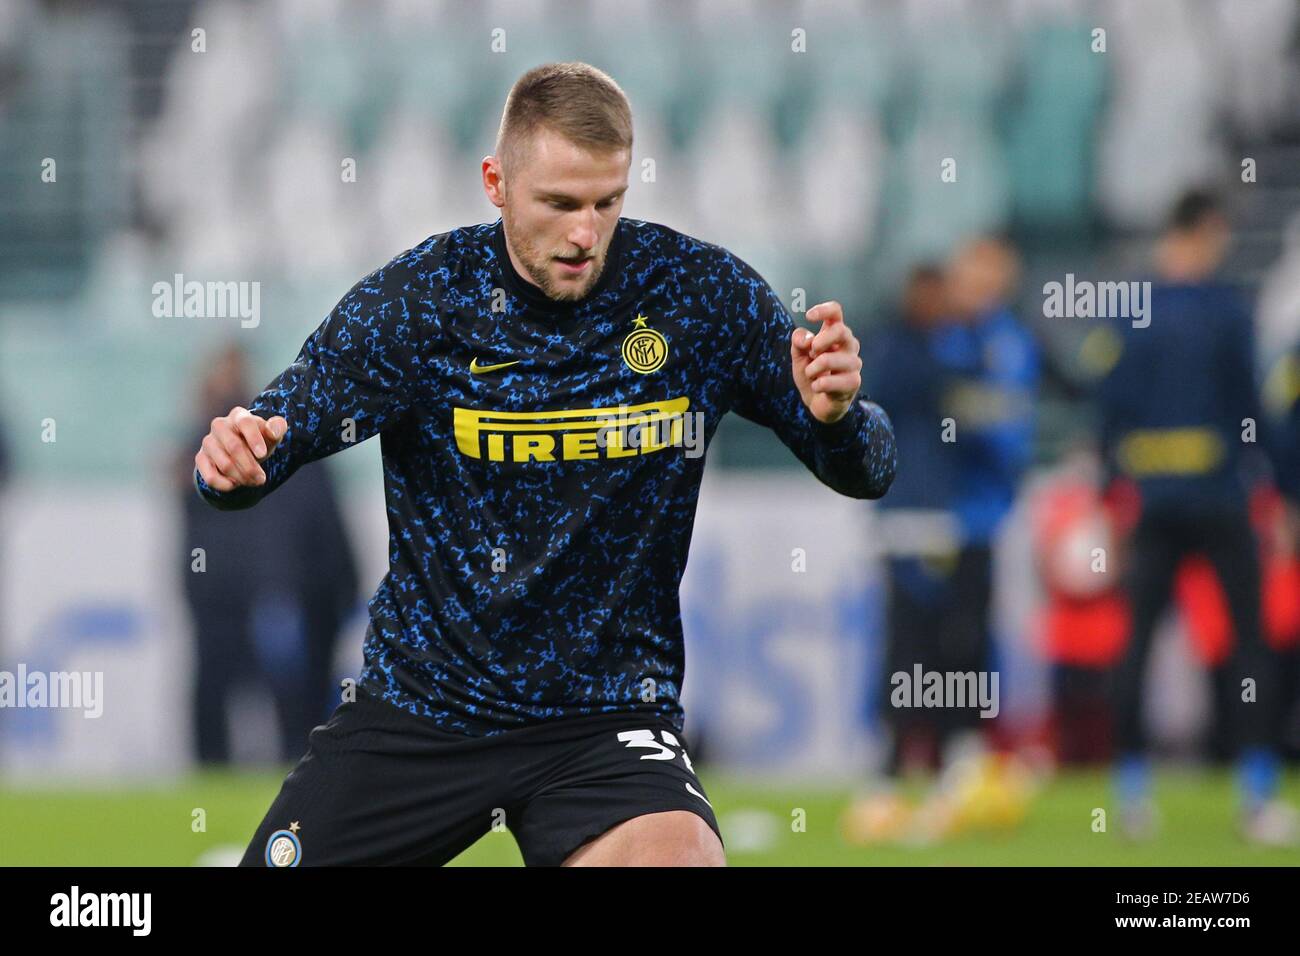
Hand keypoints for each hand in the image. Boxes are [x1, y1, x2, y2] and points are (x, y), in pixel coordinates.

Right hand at [194, 406, 287, 491]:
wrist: (242, 448)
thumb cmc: (259, 439)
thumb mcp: (272, 433)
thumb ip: (278, 427)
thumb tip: (273, 431)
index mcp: (239, 415)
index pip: (245, 423)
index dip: (254, 439)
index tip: (263, 454)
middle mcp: (220, 425)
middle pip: (234, 447)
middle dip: (251, 467)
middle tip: (262, 479)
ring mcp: (208, 442)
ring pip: (224, 464)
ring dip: (242, 478)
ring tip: (253, 481)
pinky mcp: (201, 458)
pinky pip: (210, 476)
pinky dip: (225, 485)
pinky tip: (235, 484)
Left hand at [790, 300, 861, 422]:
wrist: (818, 401)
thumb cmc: (812, 373)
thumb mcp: (799, 356)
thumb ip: (798, 342)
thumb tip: (806, 339)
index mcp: (835, 334)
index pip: (836, 312)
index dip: (823, 310)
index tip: (809, 317)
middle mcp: (849, 345)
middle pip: (841, 330)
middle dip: (819, 341)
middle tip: (811, 353)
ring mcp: (854, 363)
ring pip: (830, 359)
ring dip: (812, 369)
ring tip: (810, 374)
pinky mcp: (853, 382)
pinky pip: (831, 381)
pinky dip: (818, 384)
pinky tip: (817, 387)